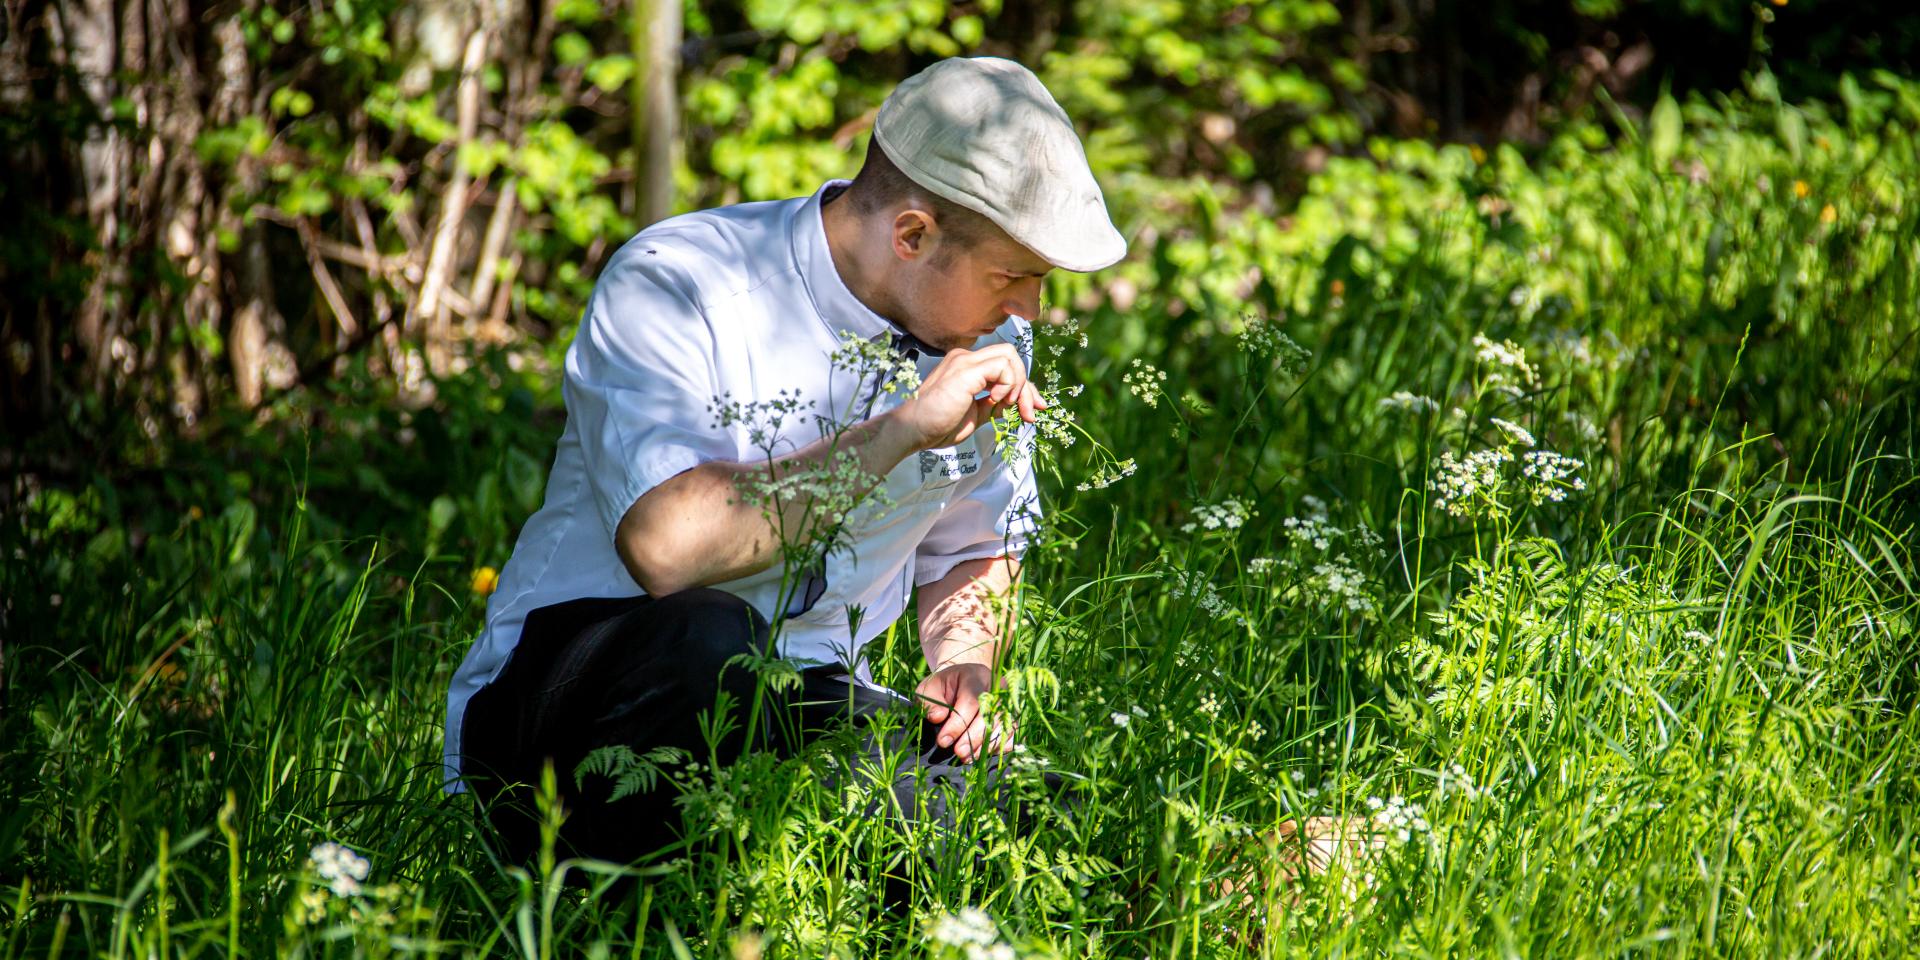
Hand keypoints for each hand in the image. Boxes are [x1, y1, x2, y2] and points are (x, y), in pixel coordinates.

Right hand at [889, 343, 1046, 450]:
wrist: (914, 430)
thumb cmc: (939, 425)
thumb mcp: (977, 414)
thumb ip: (996, 405)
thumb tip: (1022, 404)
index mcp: (967, 366)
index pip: (1006, 366)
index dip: (1025, 387)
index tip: (1033, 410)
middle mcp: (966, 357)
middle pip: (1012, 356)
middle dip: (1027, 387)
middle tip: (1027, 414)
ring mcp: (965, 360)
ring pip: (1010, 355)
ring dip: (1017, 384)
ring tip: (1005, 405)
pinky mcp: (966, 369)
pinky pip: (1003, 365)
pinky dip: (1007, 384)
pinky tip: (994, 401)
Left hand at [914, 662, 1016, 762]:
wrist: (962, 684)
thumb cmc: (944, 688)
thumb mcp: (929, 689)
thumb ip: (929, 701)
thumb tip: (937, 717)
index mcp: (974, 676)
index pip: (971, 701)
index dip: (957, 724)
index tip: (943, 741)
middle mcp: (996, 688)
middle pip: (990, 715)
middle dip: (973, 738)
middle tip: (958, 752)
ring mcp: (1007, 702)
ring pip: (1003, 726)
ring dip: (985, 745)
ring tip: (967, 757)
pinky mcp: (1012, 717)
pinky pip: (1011, 734)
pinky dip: (997, 747)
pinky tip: (980, 754)